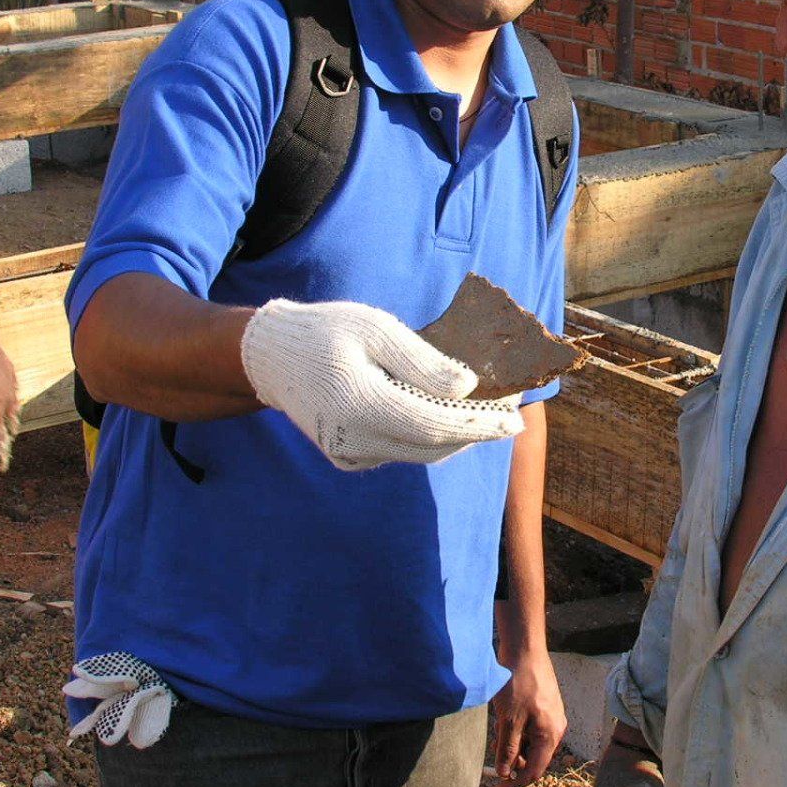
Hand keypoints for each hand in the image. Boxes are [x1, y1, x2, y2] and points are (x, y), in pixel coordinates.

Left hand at [0, 326, 19, 471]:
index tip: (0, 468)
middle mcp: (7, 404)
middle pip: (10, 428)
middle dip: (5, 439)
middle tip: (1, 449)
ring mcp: (12, 390)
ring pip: (15, 412)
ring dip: (9, 422)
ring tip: (6, 428)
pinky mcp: (13, 378)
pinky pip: (14, 396)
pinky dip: (9, 404)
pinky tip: (4, 400)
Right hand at [240, 299, 522, 470]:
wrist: (271, 359)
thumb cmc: (326, 331)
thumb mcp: (376, 329)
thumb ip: (422, 360)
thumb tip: (467, 387)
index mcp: (361, 404)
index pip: (436, 425)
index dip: (480, 424)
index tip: (514, 418)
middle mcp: (355, 440)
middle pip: (433, 446)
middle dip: (475, 432)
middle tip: (509, 413)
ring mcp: (350, 454)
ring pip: (420, 453)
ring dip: (455, 435)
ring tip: (486, 413)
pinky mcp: (348, 458)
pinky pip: (400, 451)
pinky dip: (427, 436)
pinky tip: (444, 414)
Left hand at [490, 649, 565, 786]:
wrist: (525, 650)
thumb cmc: (518, 683)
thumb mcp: (509, 720)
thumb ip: (507, 749)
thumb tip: (504, 774)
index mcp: (550, 735)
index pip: (533, 771)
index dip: (513, 785)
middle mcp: (556, 729)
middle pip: (534, 759)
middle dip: (513, 762)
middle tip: (494, 753)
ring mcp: (552, 717)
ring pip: (532, 744)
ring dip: (514, 745)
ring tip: (498, 730)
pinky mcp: (545, 707)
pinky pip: (532, 730)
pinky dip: (517, 732)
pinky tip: (505, 719)